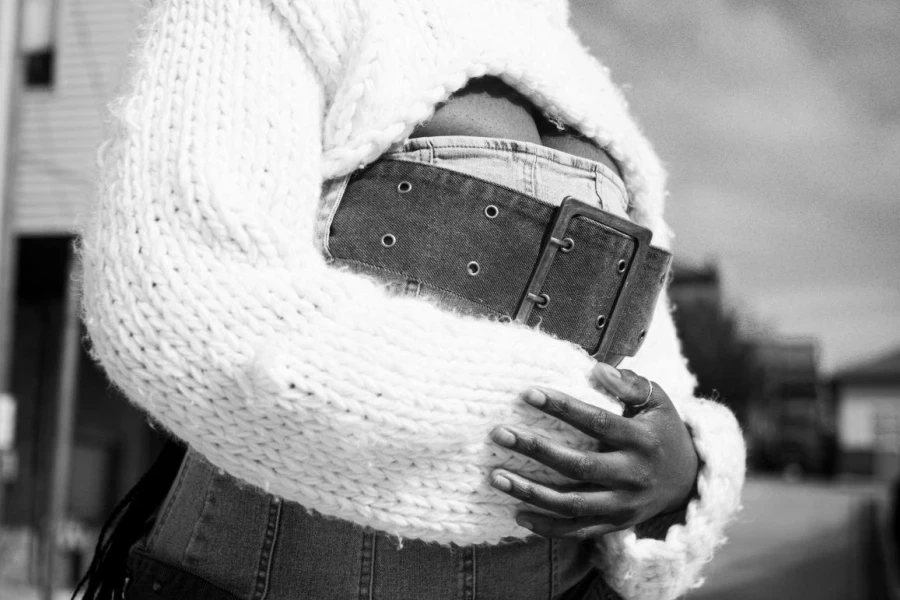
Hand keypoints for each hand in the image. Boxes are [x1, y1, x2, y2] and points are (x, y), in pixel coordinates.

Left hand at [488, 363, 698, 539]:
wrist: (688, 481)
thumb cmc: (662, 430)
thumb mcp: (657, 401)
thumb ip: (630, 384)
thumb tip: (597, 369)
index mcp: (641, 440)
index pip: (596, 422)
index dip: (562, 407)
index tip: (527, 393)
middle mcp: (632, 475)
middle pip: (577, 466)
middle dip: (535, 449)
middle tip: (499, 434)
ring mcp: (623, 505)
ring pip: (572, 504)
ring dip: (531, 492)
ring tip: (495, 477)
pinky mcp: (615, 525)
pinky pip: (577, 531)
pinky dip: (547, 527)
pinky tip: (516, 513)